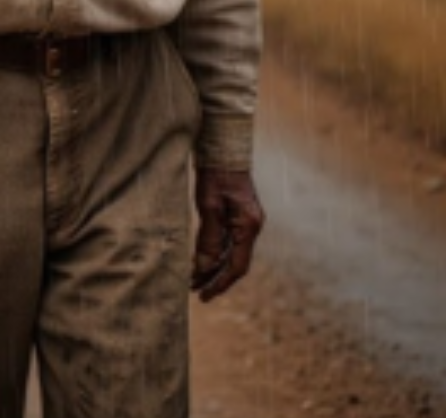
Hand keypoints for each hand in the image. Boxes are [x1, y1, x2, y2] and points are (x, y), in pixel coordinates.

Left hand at [192, 166, 264, 300]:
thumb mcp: (208, 206)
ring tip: (194, 281)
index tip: (203, 295)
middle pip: (235, 263)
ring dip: (214, 268)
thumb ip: (208, 237)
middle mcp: (252, 227)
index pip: (236, 265)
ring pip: (231, 254)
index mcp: (249, 226)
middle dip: (216, 279)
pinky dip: (215, 254)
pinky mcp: (239, 218)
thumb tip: (203, 267)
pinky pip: (229, 243)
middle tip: (195, 292)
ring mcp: (247, 223)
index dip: (220, 283)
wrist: (224, 151)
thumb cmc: (215, 175)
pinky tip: (200, 261)